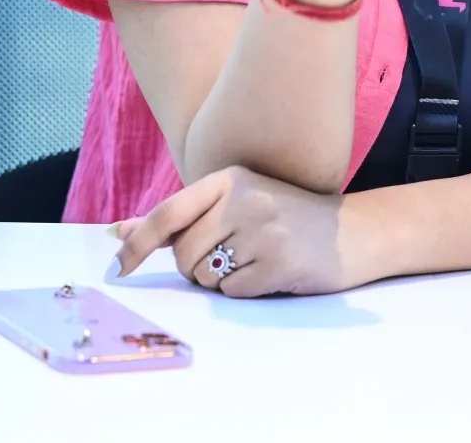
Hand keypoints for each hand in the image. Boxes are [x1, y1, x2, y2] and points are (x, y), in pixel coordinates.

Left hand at [110, 166, 379, 296]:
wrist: (353, 232)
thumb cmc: (286, 218)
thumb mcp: (236, 202)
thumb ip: (179, 216)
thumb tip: (119, 231)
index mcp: (230, 178)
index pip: (169, 213)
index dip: (137, 244)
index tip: (117, 267)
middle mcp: (245, 199)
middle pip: (184, 254)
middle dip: (195, 267)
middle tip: (229, 258)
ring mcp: (264, 230)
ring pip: (206, 276)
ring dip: (220, 280)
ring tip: (254, 261)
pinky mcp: (280, 263)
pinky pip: (233, 292)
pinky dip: (244, 290)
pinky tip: (270, 273)